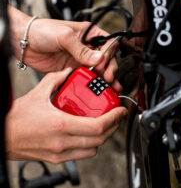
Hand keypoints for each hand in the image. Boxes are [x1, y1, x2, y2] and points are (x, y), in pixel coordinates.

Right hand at [5, 69, 126, 163]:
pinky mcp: (57, 158)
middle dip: (114, 127)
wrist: (2, 136)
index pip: (98, 126)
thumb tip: (69, 71)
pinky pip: (82, 154)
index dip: (114, 118)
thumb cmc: (16, 117)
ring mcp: (61, 153)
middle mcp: (63, 142)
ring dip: (103, 137)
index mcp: (61, 124)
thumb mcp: (38, 92)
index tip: (120, 110)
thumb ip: (56, 78)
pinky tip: (89, 133)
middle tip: (116, 116)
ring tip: (105, 124)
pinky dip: (91, 145)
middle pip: (100, 139)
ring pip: (93, 149)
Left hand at [9, 6, 121, 91]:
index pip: (108, 43)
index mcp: (90, 34)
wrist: (23, 42)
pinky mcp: (73, 70)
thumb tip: (99, 58)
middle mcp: (87, 47)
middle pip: (107, 59)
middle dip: (110, 68)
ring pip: (99, 70)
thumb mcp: (64, 36)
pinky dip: (93, 83)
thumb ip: (82, 49)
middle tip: (108, 77)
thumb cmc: (42, 30)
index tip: (103, 62)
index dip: (109, 54)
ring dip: (105, 79)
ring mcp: (80, 60)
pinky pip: (86, 77)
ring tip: (110, 87)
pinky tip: (98, 88)